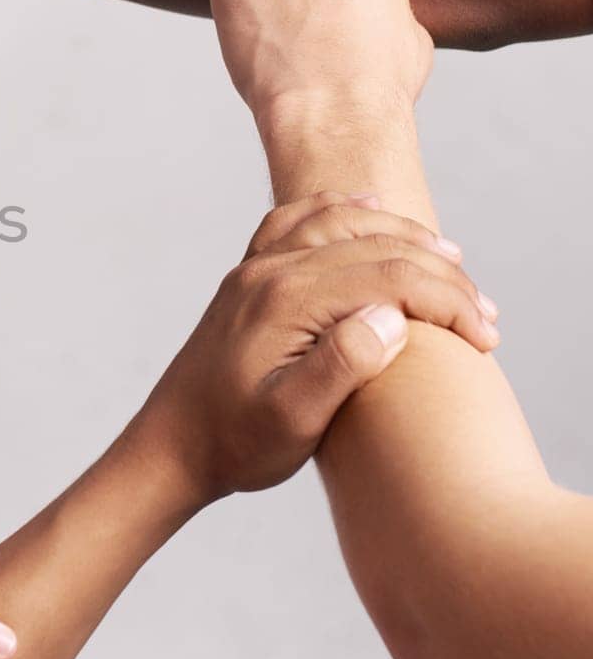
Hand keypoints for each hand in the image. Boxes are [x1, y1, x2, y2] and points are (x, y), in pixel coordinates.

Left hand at [132, 192, 499, 500]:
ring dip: (400, 236)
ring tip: (450, 260)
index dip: (450, 302)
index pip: (390, 276)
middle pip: (374, 246)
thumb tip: (392, 317)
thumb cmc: (234, 444)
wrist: (170, 448)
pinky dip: (338, 210)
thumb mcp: (294, 421)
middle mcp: (267, 271)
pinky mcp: (247, 280)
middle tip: (486, 313)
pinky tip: (365, 209)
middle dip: (440, 274)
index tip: (487, 338)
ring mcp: (253, 270)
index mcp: (285, 299)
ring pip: (339, 224)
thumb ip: (342, 366)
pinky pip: (295, 222)